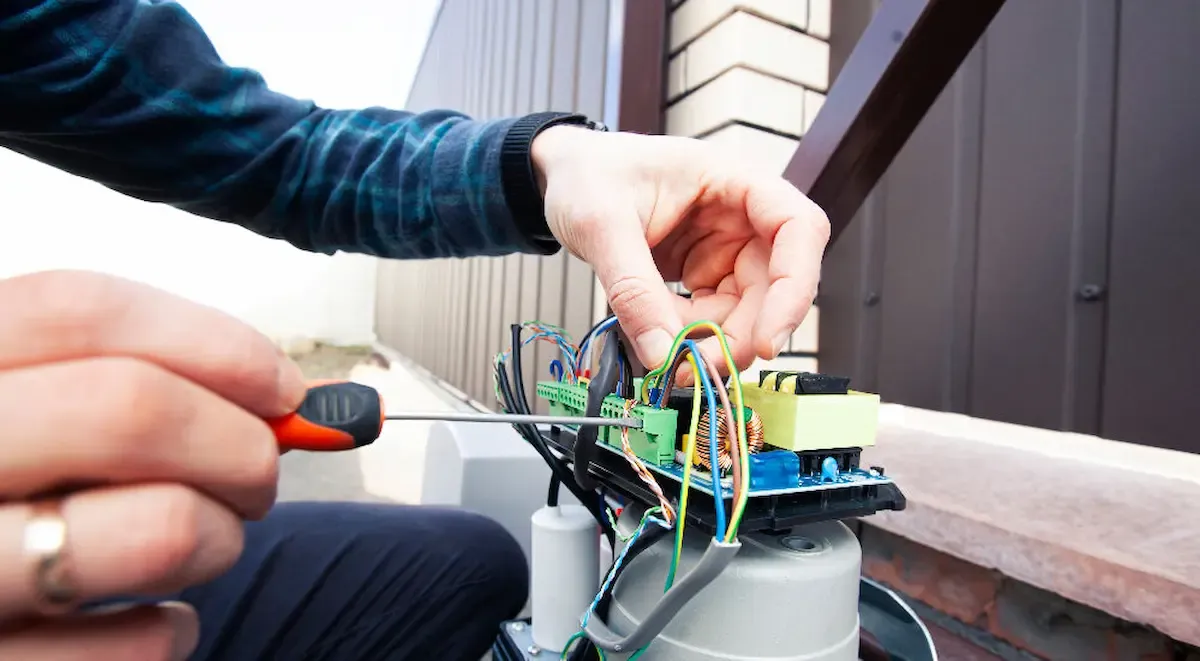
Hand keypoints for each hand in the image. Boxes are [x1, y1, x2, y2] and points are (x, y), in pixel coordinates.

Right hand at [0, 270, 305, 659]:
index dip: (212, 342)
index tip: (282, 389)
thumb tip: (292, 396)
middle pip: (131, 409)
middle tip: (258, 478)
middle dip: (240, 443)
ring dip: (221, 536)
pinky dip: (175, 629)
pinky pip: (140, 645)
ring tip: (204, 545)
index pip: (78, 312)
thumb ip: (132, 387)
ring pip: (161, 529)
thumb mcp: (28, 419)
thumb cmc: (5, 498)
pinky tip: (152, 619)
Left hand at [532, 126, 829, 370]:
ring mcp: (727, 246)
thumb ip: (633, 290)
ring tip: (666, 350)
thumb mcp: (602, 226)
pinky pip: (715, 317)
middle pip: (777, 283)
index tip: (768, 340)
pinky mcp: (707, 272)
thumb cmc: (588, 175)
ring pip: (748, 310)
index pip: (798, 228)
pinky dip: (692, 335)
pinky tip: (659, 334)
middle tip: (702, 368)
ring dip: (714, 340)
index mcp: (734, 179)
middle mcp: (742, 215)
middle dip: (744, 333)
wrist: (563, 176)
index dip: (796, 287)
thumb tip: (661, 354)